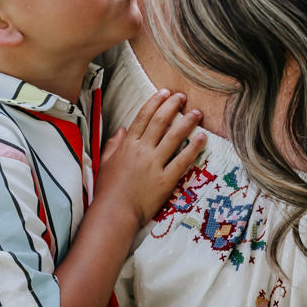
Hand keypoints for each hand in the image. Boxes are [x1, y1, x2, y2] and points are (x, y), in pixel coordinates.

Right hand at [96, 89, 205, 226]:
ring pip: (174, 137)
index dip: (155, 102)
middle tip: (183, 97)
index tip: (165, 92)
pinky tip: (202, 137)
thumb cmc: (108, 190)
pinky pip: (182, 160)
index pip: (143, 117)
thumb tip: (122, 129)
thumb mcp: (105, 163)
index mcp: (127, 145)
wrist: (114, 214)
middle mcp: (142, 150)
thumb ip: (113, 144)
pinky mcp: (165, 180)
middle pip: (160, 121)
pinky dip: (193, 147)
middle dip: (173, 106)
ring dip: (187, 122)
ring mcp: (154, 165)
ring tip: (197, 112)